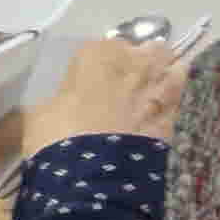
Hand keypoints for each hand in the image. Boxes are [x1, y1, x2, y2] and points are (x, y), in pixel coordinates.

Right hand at [18, 36, 191, 154]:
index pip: (100, 47)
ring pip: (170, 63)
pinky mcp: (177, 108)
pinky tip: (161, 106)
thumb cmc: (58, 136)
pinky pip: (179, 90)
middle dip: (136, 62)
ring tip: (148, 90)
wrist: (93, 173)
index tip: (90, 80)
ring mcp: (161, 81)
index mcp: (99, 53)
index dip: (96, 64)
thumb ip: (59, 97)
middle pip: (143, 49)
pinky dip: (171, 95)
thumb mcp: (40, 112)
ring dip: (161, 72)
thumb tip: (62, 102)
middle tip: (122, 83)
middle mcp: (136, 59)